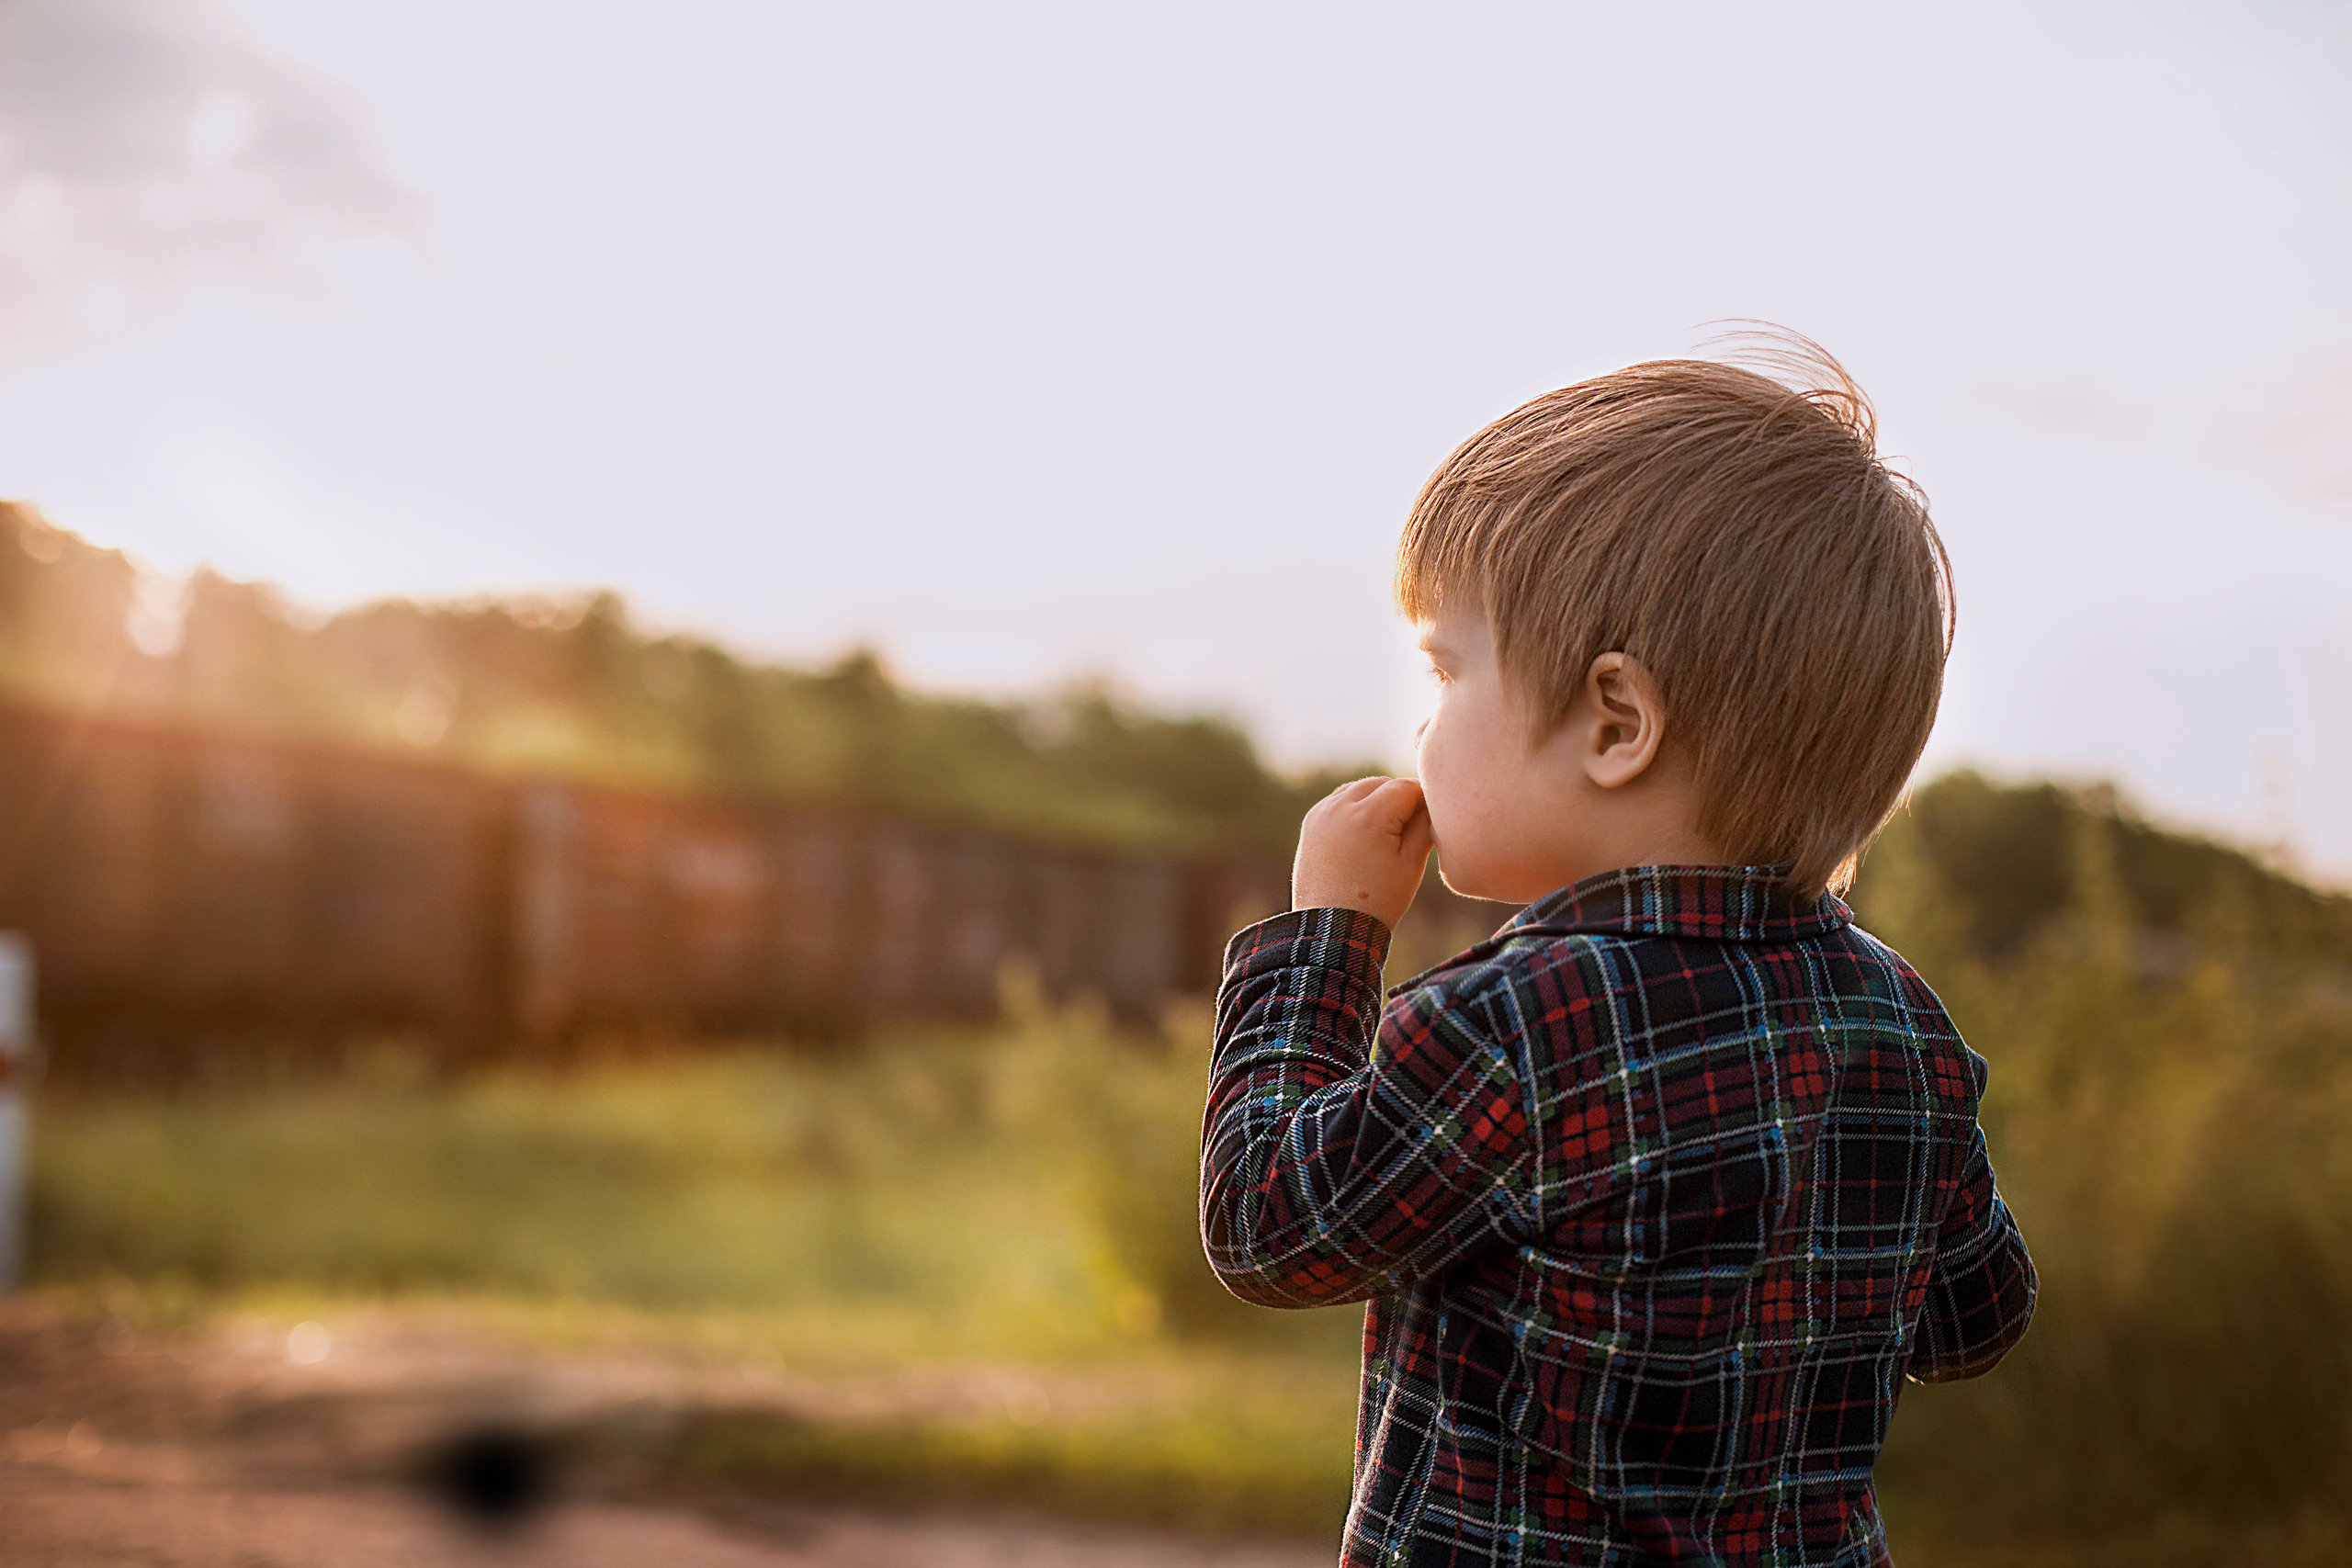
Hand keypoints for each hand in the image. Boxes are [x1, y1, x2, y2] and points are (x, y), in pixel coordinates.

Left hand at [1292, 777, 1434, 930]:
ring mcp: (1322, 813)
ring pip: (1359, 789)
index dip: (1425, 799)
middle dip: (1400, 797)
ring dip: (1376, 799)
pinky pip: (1339, 801)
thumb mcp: (1411, 863)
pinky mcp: (1311, 823)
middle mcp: (1341, 807)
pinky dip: (1355, 807)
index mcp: (1369, 815)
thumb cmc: (1378, 900)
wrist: (1332, 928)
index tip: (1433, 817)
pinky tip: (1365, 831)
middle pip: (1382, 784)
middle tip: (1414, 825)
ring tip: (1389, 830)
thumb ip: (1425, 825)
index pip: (1407, 787)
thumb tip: (1431, 802)